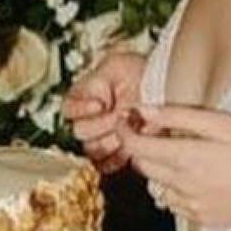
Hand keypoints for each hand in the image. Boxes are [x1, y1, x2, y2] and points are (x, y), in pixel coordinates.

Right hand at [62, 51, 146, 175]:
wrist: (163, 89)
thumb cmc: (140, 74)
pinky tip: (127, 146)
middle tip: (122, 115)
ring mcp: (101, 138)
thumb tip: (95, 100)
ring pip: (92, 150)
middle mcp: (89, 120)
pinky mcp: (115, 153)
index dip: (81, 109)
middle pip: (80, 132)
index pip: (67, 109)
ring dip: (111, 140)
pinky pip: (104, 165)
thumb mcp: (116, 66)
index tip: (100, 104)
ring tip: (130, 127)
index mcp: (83, 98)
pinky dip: (116, 158)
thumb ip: (98, 80)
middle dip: (102, 124)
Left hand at [117, 103, 230, 225]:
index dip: (125, 130)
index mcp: (184, 159)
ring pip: (157, 186)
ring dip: (159, 168)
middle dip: (141, 146)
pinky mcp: (203, 219)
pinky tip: (199, 175)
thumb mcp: (223, 123)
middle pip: (142, 166)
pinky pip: (175, 203)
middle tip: (158, 129)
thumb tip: (143, 110)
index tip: (129, 118)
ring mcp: (192, 206)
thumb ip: (178, 117)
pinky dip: (176, 187)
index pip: (134, 147)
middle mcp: (181, 186)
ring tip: (183, 152)